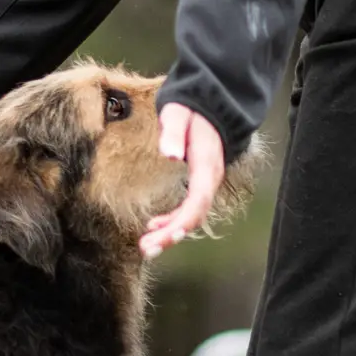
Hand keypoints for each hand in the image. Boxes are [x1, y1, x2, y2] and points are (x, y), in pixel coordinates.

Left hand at [141, 103, 224, 257]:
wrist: (208, 105)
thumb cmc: (190, 110)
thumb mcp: (178, 115)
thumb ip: (173, 133)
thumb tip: (170, 156)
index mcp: (206, 167)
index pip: (198, 202)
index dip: (183, 222)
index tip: (167, 237)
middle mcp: (209, 180)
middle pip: (194, 216)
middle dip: (171, 236)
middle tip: (147, 249)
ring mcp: (205, 184)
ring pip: (191, 217)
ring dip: (169, 234)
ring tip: (146, 246)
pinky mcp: (198, 184)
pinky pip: (188, 209)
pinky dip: (172, 221)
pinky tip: (153, 226)